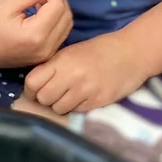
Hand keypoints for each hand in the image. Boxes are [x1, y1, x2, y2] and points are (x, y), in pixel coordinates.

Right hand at [0, 0, 72, 69]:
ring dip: (59, 9)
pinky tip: (42, 13)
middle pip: (66, 16)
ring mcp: (47, 55)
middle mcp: (45, 49)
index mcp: (34, 36)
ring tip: (41, 0)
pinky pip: (61, 34)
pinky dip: (57, 20)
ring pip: (67, 25)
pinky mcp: (46, 56)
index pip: (57, 7)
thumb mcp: (8, 4)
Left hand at [23, 31, 146, 115]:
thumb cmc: (100, 50)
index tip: (35, 90)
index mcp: (62, 60)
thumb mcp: (72, 52)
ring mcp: (84, 90)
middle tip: (53, 94)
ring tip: (69, 96)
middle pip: (43, 98)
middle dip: (45, 99)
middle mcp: (71, 76)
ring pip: (57, 108)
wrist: (131, 53)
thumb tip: (34, 84)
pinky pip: (75, 111)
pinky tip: (83, 97)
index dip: (30, 89)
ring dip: (60, 105)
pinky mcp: (97, 102)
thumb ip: (53, 66)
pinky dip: (75, 107)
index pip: (32, 82)